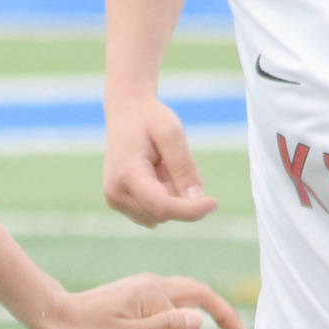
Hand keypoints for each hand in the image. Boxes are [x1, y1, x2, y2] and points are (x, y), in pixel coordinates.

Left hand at [37, 274, 245, 328]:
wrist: (56, 318)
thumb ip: (168, 327)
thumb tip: (201, 321)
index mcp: (154, 293)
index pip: (188, 323)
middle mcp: (153, 284)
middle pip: (199, 294)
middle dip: (222, 313)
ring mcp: (144, 287)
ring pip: (186, 296)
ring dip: (206, 313)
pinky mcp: (135, 294)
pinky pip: (171, 301)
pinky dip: (186, 315)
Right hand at [103, 96, 217, 226]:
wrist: (126, 112)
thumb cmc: (149, 119)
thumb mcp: (172, 134)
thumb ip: (184, 168)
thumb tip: (198, 200)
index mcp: (126, 173)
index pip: (162, 206)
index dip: (190, 210)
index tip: (213, 203)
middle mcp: (115, 192)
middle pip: (163, 213)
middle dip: (179, 196)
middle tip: (173, 163)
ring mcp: (115, 200)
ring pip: (159, 215)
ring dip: (170, 196)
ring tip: (161, 166)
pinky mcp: (119, 203)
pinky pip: (152, 213)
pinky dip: (162, 198)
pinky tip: (156, 175)